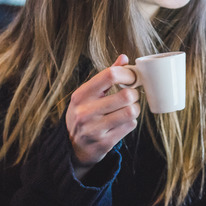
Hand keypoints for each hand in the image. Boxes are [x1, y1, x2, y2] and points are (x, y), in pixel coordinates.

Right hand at [65, 54, 139, 178]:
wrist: (71, 147)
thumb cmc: (84, 113)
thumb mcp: (87, 94)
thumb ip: (105, 76)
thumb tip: (124, 58)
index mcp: (81, 95)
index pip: (109, 75)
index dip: (127, 74)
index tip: (132, 78)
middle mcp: (85, 112)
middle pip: (125, 95)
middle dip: (134, 94)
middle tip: (132, 95)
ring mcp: (95, 129)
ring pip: (131, 112)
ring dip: (135, 108)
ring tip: (129, 107)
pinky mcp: (105, 143)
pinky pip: (130, 126)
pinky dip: (131, 122)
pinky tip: (123, 121)